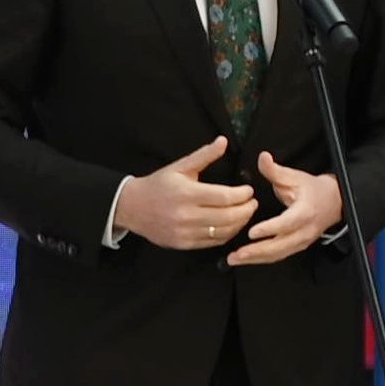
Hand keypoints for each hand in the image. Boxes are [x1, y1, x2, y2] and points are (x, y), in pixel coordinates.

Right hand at [109, 138, 261, 253]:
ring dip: (240, 223)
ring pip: (223, 232)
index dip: (242, 195)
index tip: (249, 190)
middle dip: (246, 210)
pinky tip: (232, 225)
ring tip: (245, 213)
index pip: (224, 197)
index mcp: (186, 193)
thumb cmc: (158, 185)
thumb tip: (223, 141)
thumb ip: (204, 155)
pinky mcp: (184, 244)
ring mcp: (185, 232)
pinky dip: (227, 234)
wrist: (132, 208)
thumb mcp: (180, 166)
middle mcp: (186, 215)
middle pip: (228, 216)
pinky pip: (213, 242)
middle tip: (252, 202)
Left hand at [229, 153, 343, 264]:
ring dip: (255, 259)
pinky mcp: (298, 247)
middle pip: (280, 246)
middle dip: (256, 252)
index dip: (270, 229)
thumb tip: (263, 158)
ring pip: (278, 254)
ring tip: (235, 259)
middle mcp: (304, 230)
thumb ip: (275, 170)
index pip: (287, 223)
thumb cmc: (314, 190)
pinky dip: (262, 259)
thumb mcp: (295, 176)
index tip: (252, 232)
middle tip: (236, 254)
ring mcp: (302, 241)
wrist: (335, 202)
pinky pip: (279, 256)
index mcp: (305, 212)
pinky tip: (247, 259)